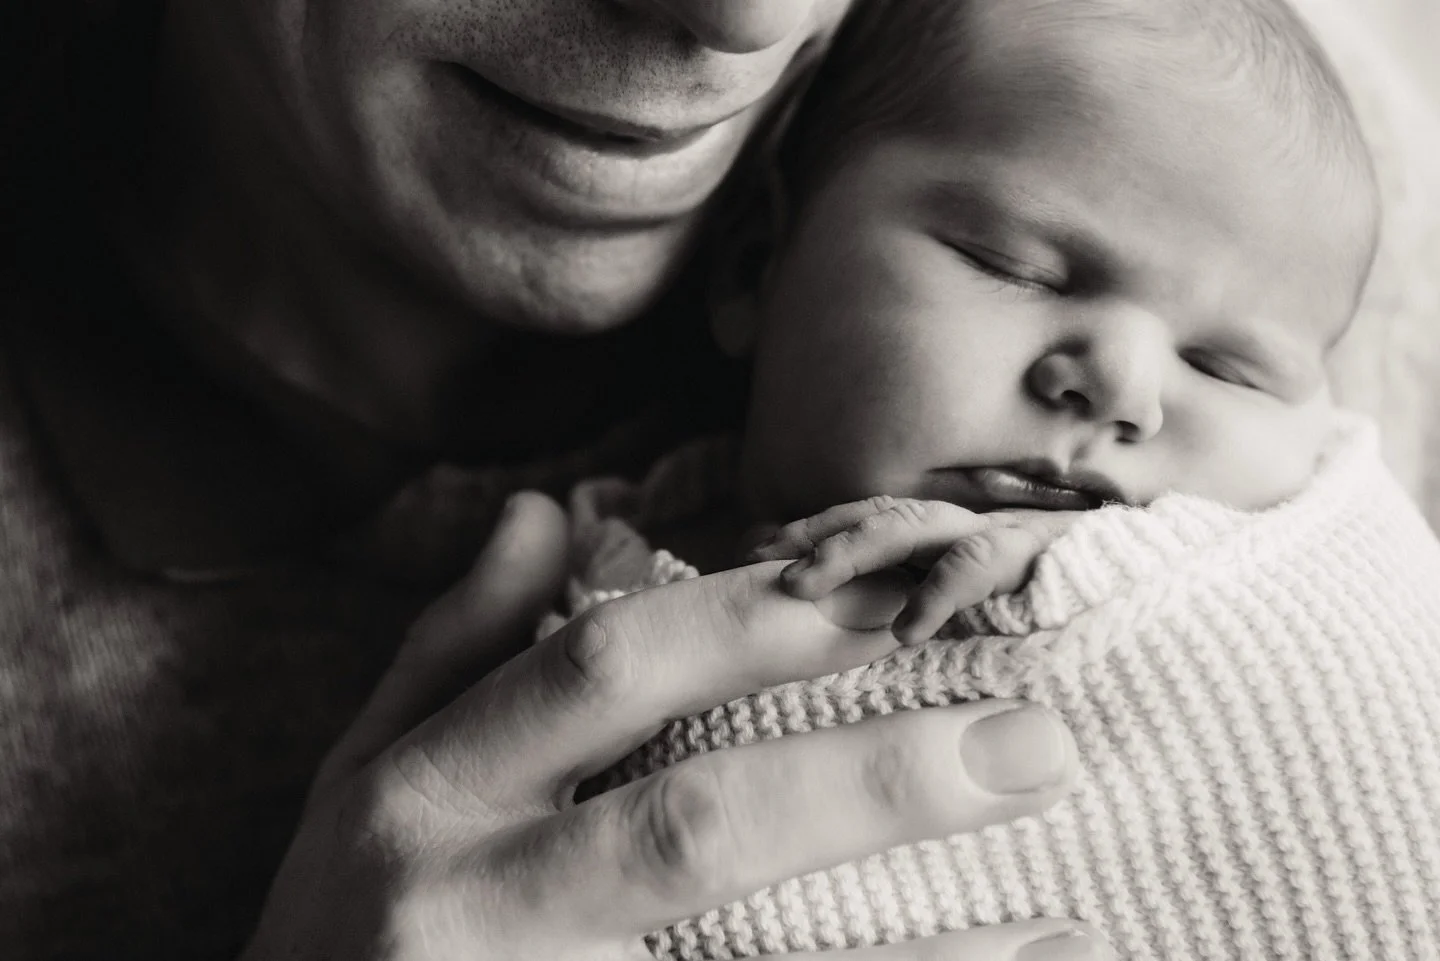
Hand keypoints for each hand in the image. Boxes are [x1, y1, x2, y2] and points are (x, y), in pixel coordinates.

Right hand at [244, 492, 1105, 960]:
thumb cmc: (336, 929)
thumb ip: (453, 646)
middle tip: (1039, 745)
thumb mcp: (359, 776)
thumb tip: (541, 507)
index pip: (603, 671)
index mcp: (422, 794)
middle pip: (696, 825)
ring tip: (1068, 934)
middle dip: (873, 781)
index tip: (897, 588)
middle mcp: (471, 905)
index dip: (752, 619)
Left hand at [751, 496, 1084, 643]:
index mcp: (956, 540)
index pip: (868, 519)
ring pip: (915, 526)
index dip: (808, 531)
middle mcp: (974, 527)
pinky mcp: (1046, 557)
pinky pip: (982, 562)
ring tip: (802, 587)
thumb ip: (932, 621)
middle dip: (813, 535)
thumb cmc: (1080, 619)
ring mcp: (1008, 535)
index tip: (747, 552)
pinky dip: (939, 591)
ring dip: (851, 551)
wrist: (1169, 598)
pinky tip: (905, 628)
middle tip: (758, 566)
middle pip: (878, 514)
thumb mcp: (993, 624)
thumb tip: (872, 645)